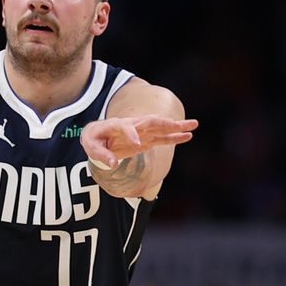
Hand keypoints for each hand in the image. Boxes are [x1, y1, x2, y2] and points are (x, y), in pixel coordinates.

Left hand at [81, 115, 197, 168]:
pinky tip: (188, 136)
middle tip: (181, 124)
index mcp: (115, 125)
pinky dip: (174, 137)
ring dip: (176, 126)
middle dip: (165, 123)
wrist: (97, 134)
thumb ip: (102, 155)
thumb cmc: (93, 139)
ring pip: (160, 127)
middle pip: (150, 122)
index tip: (137, 144)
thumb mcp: (91, 146)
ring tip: (193, 124)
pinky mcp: (145, 140)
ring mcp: (140, 131)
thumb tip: (113, 164)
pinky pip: (161, 138)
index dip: (131, 134)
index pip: (125, 127)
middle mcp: (131, 125)